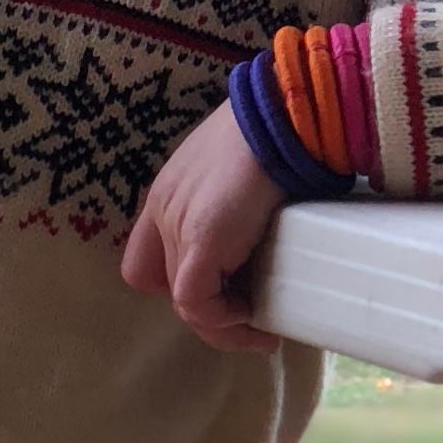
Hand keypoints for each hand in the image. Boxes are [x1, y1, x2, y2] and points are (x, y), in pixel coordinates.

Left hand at [119, 102, 286, 349]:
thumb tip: (269, 233)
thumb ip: (240, 202)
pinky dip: (226, 320)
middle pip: (167, 284)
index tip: (228, 286)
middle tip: (256, 318)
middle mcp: (164, 209)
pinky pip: (197, 304)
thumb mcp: (252, 171)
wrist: (292, 111)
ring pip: (185, 301)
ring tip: (262, 332)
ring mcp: (177, 225)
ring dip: (225, 325)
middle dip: (213, 308)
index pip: (150, 257)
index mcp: (171, 191)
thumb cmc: (285, 133)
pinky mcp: (201, 241)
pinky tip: (258, 318)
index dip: (182, 281)